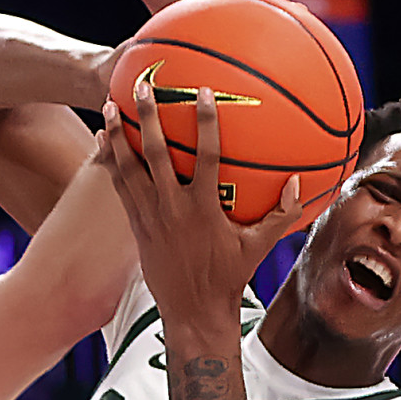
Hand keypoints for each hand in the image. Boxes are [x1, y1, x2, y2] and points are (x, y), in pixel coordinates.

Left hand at [96, 85, 300, 330]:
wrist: (193, 311)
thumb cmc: (229, 278)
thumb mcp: (258, 247)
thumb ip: (280, 214)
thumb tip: (299, 182)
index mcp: (204, 208)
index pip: (206, 157)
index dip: (205, 124)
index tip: (203, 93)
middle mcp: (172, 208)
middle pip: (156, 154)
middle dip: (148, 118)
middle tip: (141, 87)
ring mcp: (150, 216)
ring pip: (129, 168)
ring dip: (117, 136)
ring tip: (107, 105)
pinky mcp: (136, 226)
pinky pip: (120, 187)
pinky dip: (110, 161)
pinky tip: (101, 140)